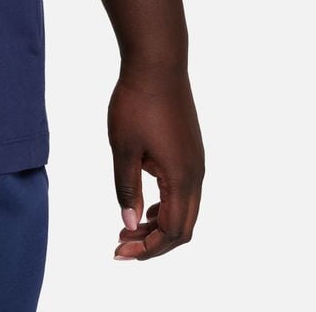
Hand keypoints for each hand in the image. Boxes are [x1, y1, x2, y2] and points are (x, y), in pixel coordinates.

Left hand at [108, 63, 203, 260]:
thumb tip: (128, 225)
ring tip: (128, 228)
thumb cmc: (136, 102)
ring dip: (159, 224)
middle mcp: (196, 175)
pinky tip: (144, 204)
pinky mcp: (191, 150)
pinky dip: (165, 205)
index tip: (118, 253)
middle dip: (153, 243)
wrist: (157, 63)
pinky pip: (184, 191)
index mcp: (181, 178)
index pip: (171, 231)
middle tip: (121, 245)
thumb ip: (126, 188)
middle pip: (182, 227)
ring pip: (185, 210)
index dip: (146, 248)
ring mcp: (196, 162)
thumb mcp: (123, 148)